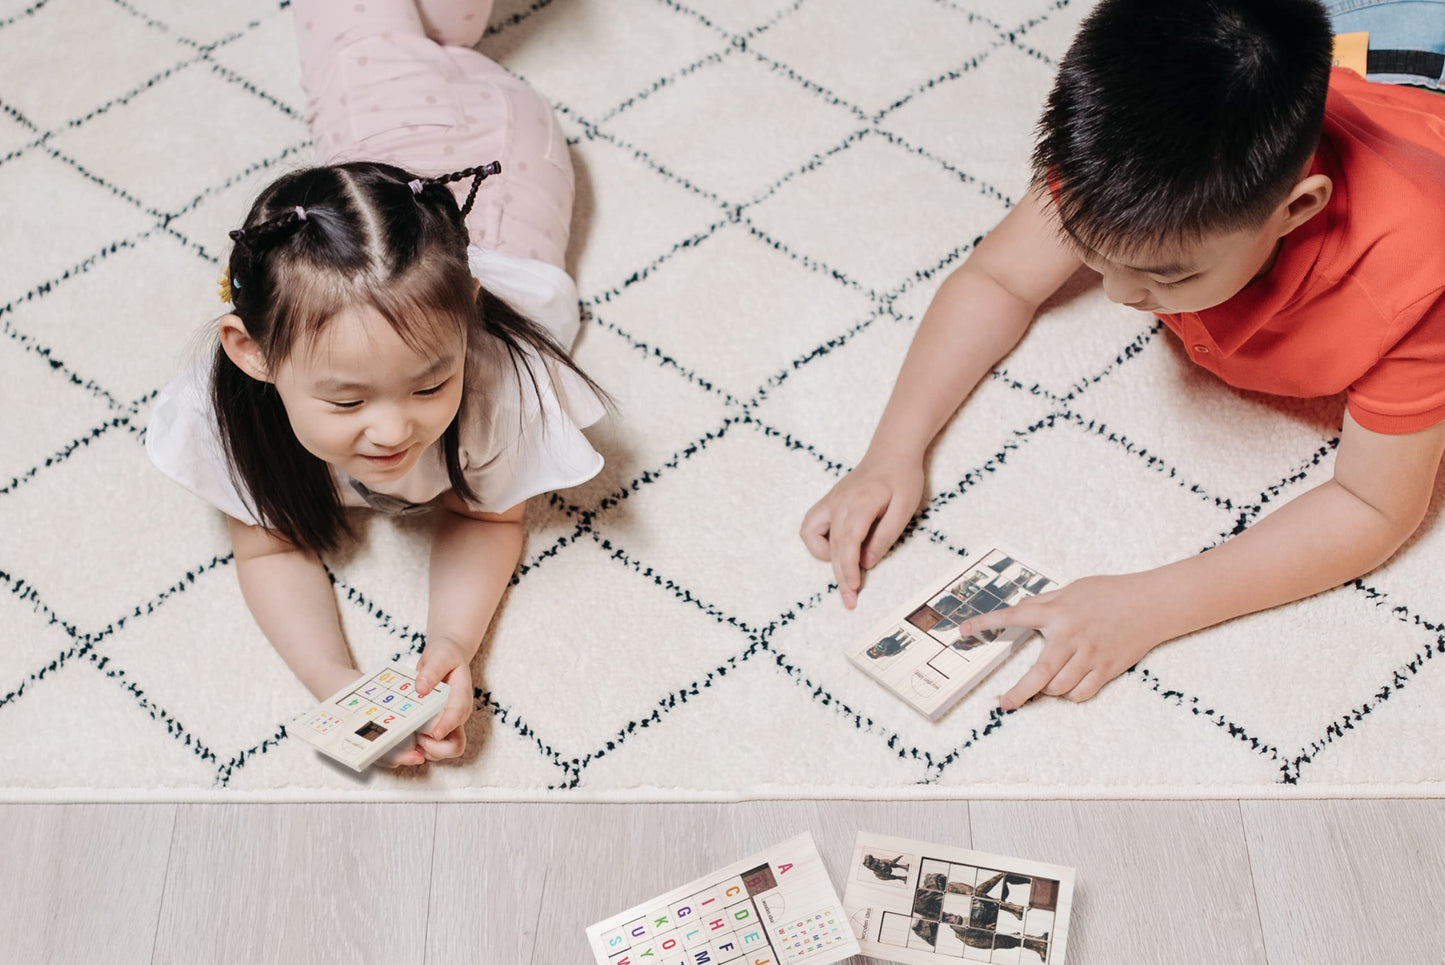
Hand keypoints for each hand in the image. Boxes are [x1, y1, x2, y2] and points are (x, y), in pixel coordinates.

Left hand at [412, 638, 475, 761]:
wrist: (446, 657)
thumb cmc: (445, 655)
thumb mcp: (440, 656)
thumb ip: (432, 670)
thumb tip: (421, 688)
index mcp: (461, 696)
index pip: (458, 714)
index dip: (447, 726)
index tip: (435, 733)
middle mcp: (458, 714)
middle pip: (456, 744)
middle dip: (437, 748)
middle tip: (419, 737)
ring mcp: (450, 722)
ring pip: (446, 750)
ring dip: (429, 751)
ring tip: (411, 738)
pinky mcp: (440, 726)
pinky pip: (435, 747)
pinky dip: (423, 748)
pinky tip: (409, 738)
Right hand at [800, 456, 924, 608]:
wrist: (890, 453)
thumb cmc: (902, 479)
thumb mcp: (905, 507)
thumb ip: (886, 534)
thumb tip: (867, 561)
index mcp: (860, 502)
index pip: (848, 541)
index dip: (848, 567)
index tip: (852, 588)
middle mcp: (839, 502)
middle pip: (833, 546)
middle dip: (840, 576)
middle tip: (850, 601)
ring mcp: (829, 502)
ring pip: (814, 537)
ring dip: (826, 559)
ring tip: (845, 570)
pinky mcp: (827, 504)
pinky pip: (810, 527)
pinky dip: (818, 543)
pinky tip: (836, 549)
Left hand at [958, 574, 1167, 709]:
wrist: (1151, 604)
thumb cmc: (1109, 593)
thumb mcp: (1071, 589)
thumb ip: (1044, 603)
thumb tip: (1020, 610)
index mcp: (1057, 612)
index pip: (1013, 616)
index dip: (985, 623)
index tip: (962, 630)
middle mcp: (1070, 635)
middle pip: (1038, 674)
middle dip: (1018, 693)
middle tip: (1004, 704)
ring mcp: (1090, 655)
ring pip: (1058, 687)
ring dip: (1047, 690)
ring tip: (1046, 684)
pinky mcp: (1107, 668)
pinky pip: (1080, 693)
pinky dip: (1070, 694)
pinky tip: (1068, 686)